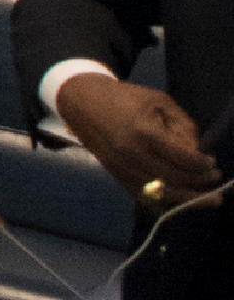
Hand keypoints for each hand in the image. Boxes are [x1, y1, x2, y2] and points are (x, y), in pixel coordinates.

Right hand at [53, 70, 221, 199]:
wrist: (82, 102)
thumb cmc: (124, 98)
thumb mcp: (159, 101)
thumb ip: (182, 125)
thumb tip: (196, 153)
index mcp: (143, 131)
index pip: (183, 158)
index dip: (203, 164)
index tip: (212, 162)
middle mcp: (131, 154)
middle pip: (175, 179)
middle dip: (200, 182)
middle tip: (216, 178)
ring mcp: (121, 168)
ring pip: (161, 193)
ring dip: (188, 198)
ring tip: (207, 198)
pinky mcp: (115, 175)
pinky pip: (144, 196)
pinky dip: (165, 202)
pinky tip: (181, 200)